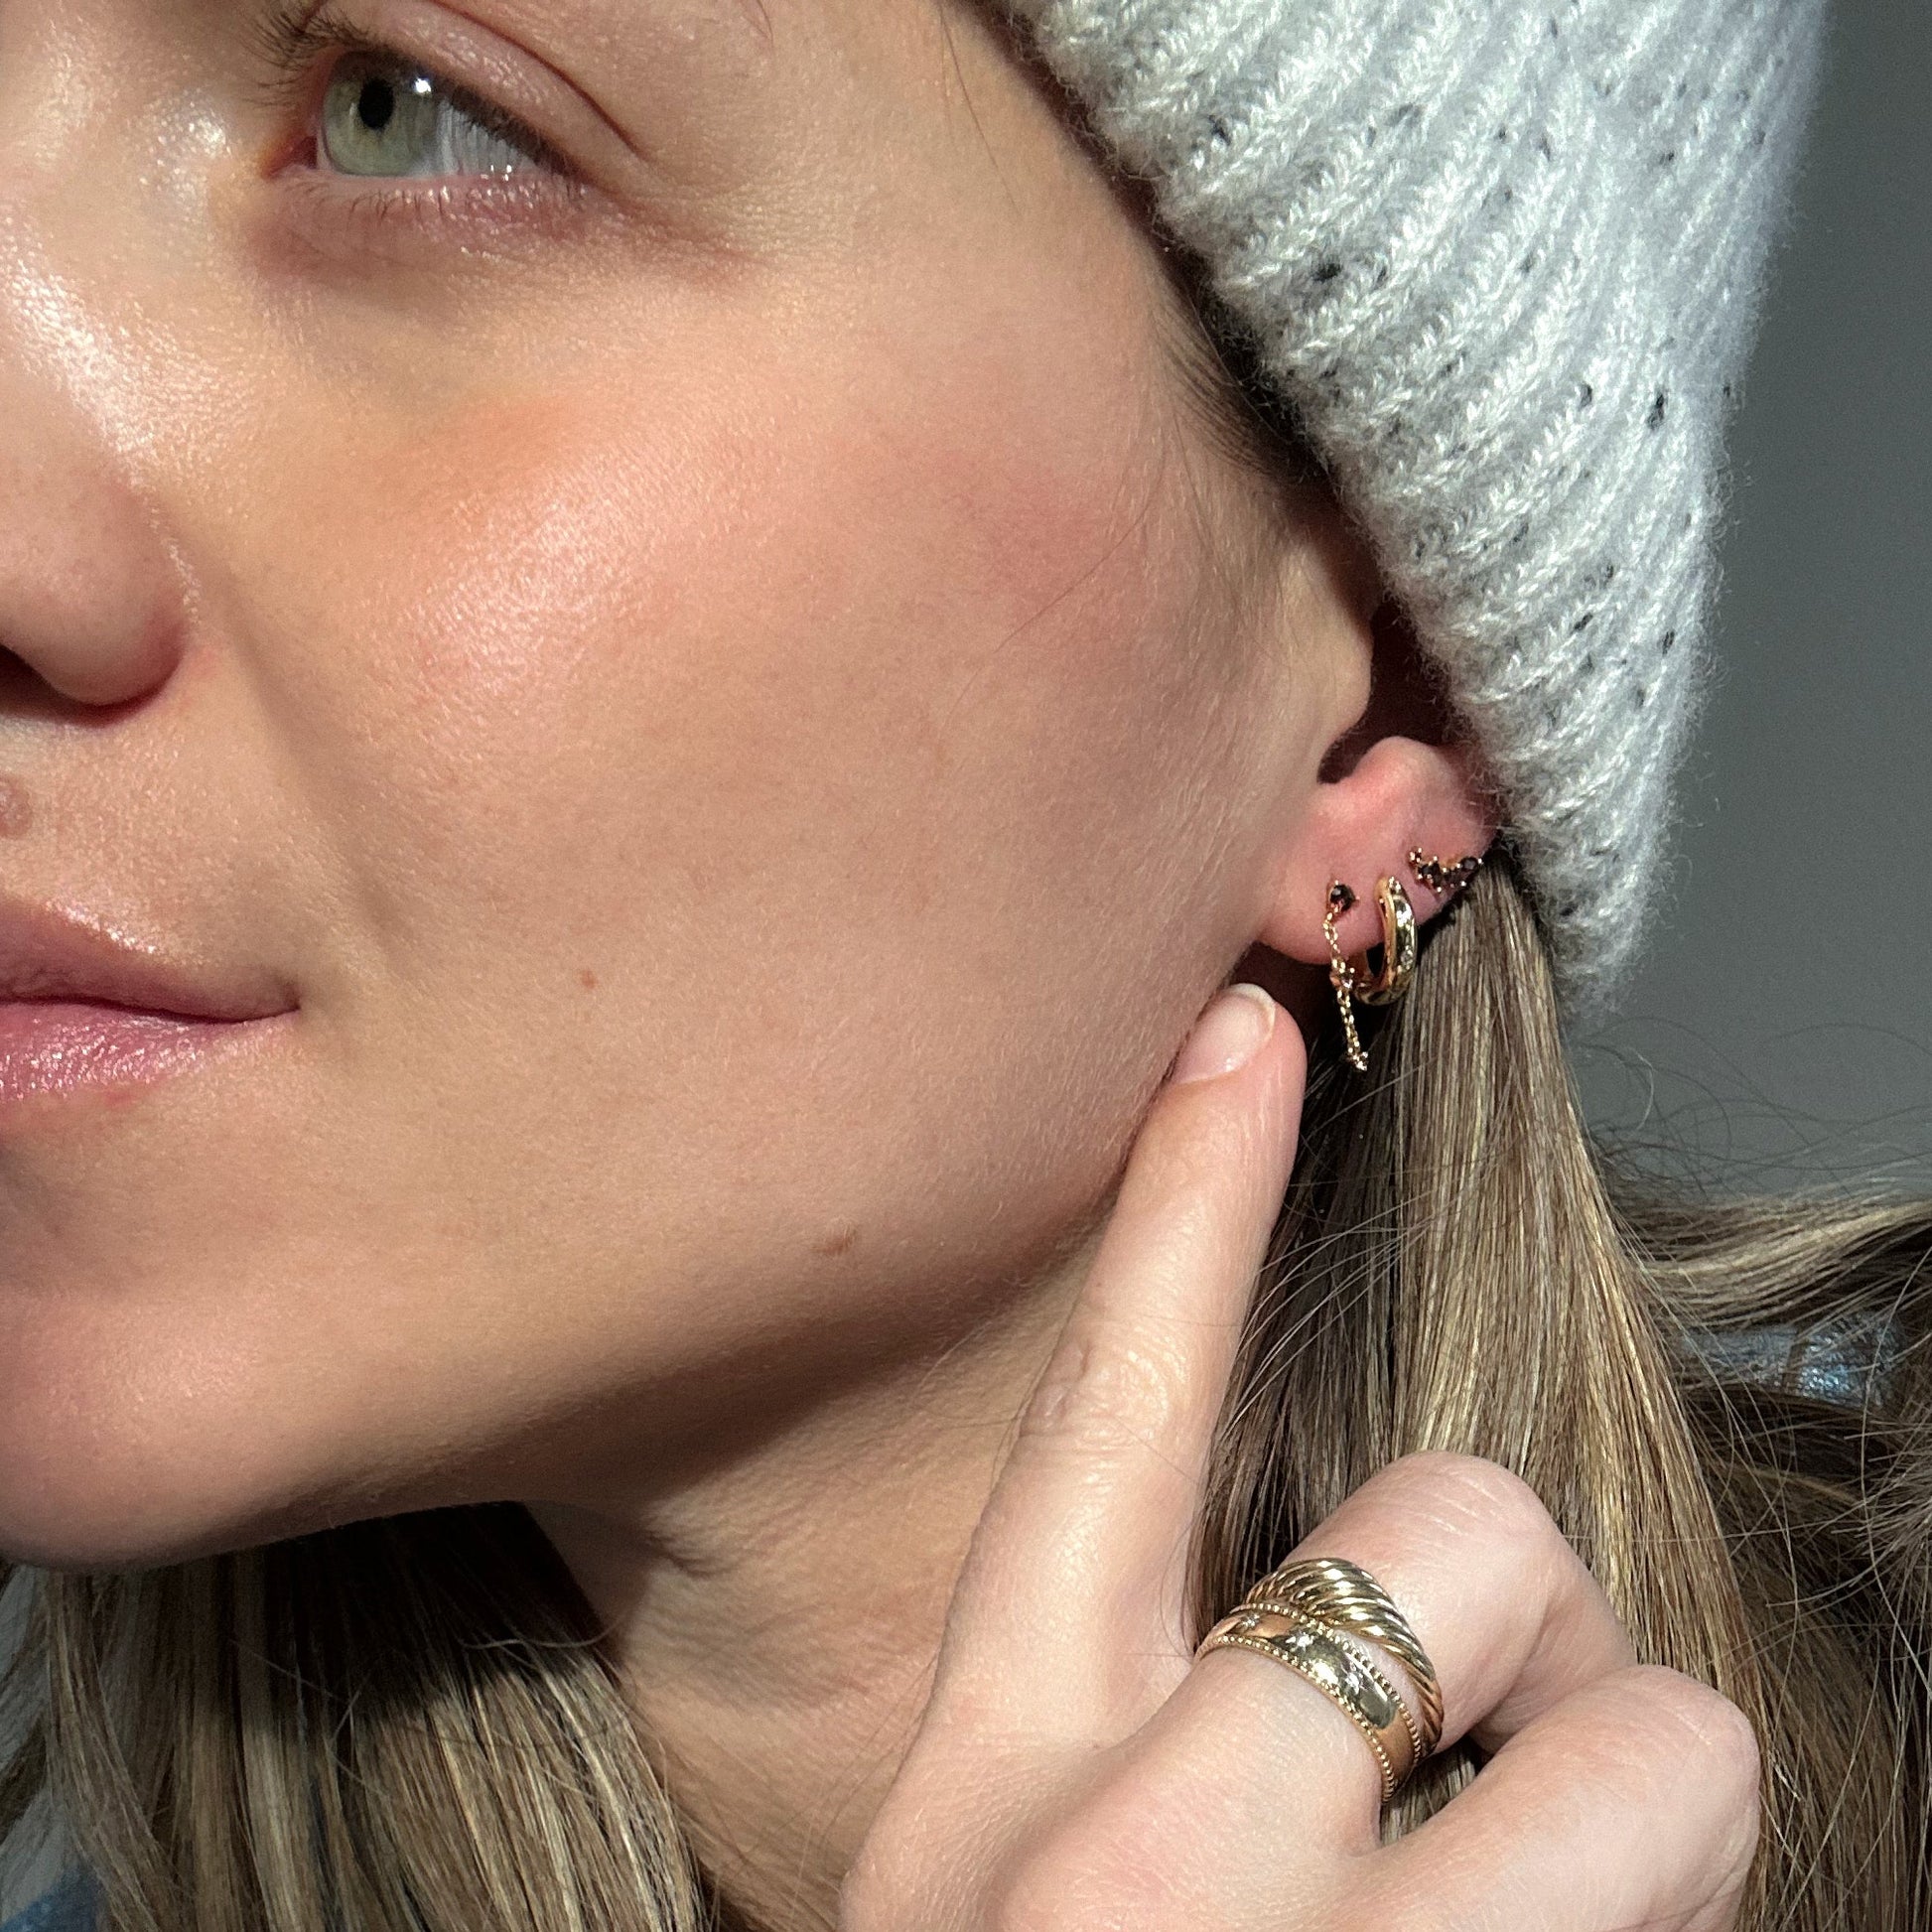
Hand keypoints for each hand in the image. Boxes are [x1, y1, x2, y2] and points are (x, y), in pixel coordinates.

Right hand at [842, 982, 1759, 1931]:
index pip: (1105, 1428)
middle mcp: (1136, 1863)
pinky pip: (1703, 1899)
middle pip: (1457, 1522)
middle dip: (1542, 1626)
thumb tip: (1373, 1664)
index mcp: (982, 1800)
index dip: (1185, 1203)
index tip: (1241, 1029)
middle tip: (1506, 1789)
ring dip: (1639, 1816)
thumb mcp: (1006, 1917)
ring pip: (1654, 1732)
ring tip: (1540, 1925)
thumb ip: (1144, 1762)